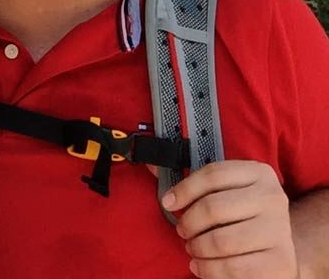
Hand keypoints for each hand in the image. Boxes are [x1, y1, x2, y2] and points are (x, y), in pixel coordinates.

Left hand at [162, 160, 297, 278]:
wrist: (283, 247)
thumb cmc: (247, 215)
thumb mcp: (230, 191)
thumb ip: (196, 181)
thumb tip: (152, 167)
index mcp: (259, 173)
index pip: (212, 174)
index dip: (184, 188)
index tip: (168, 202)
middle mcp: (272, 198)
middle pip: (213, 207)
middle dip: (189, 223)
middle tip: (183, 231)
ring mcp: (279, 230)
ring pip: (221, 241)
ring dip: (197, 249)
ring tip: (193, 250)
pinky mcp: (280, 262)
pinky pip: (233, 268)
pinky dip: (210, 270)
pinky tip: (202, 266)